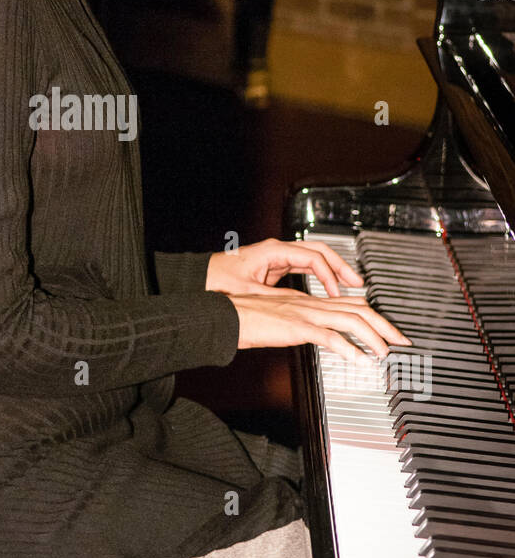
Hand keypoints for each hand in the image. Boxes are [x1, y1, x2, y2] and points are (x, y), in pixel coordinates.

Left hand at [206, 238, 364, 297]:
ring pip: (313, 257)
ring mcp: (276, 256)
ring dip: (332, 270)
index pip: (313, 258)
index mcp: (274, 251)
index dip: (329, 276)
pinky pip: (304, 266)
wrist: (198, 277)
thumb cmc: (217, 280)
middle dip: (340, 266)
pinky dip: (318, 276)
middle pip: (319, 251)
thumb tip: (302, 308)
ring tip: (350, 285)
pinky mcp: (273, 265)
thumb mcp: (250, 292)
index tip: (338, 293)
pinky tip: (327, 288)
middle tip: (357, 283)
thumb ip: (277, 299)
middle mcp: (277, 249)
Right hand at [230, 289, 410, 359]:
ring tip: (385, 353)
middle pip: (359, 309)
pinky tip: (360, 361)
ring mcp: (306, 314)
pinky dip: (349, 349)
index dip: (374, 317)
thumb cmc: (246, 319)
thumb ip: (301, 325)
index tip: (388, 333)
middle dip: (385, 326)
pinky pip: (329, 337)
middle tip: (401, 342)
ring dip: (373, 338)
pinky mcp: (296, 327)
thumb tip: (317, 336)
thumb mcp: (280, 320)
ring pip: (351, 320)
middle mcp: (312, 304)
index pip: (351, 304)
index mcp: (309, 302)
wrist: (225, 315)